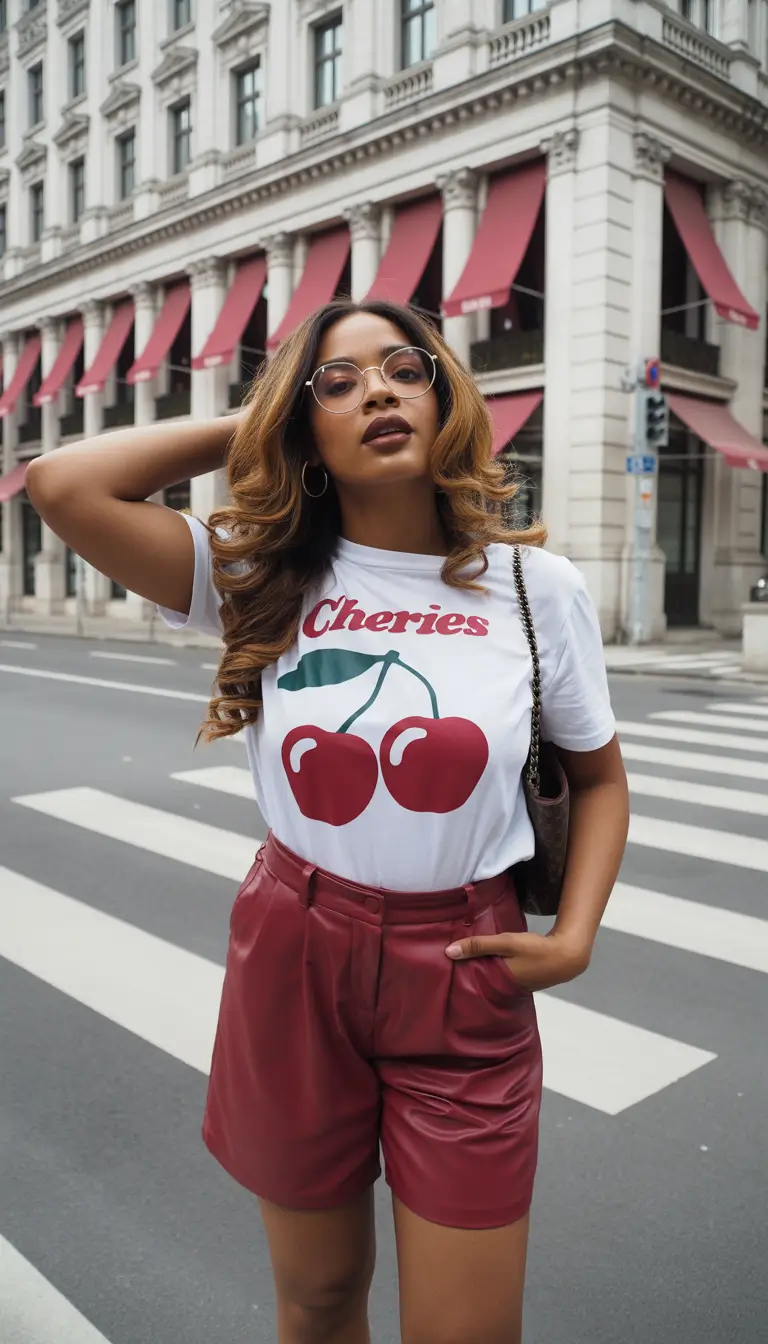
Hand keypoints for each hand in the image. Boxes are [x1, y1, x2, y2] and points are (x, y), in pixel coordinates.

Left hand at [444, 928, 591, 992]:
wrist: (568, 956)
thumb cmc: (535, 950)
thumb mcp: (506, 943)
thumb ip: (478, 945)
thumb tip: (448, 952)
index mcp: (497, 982)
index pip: (469, 982)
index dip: (456, 977)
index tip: (439, 972)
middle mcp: (503, 988)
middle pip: (478, 981)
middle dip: (464, 976)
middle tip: (444, 969)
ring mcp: (514, 985)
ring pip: (489, 977)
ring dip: (478, 970)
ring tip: (461, 963)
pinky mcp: (521, 979)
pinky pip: (499, 975)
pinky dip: (491, 969)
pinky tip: (485, 962)